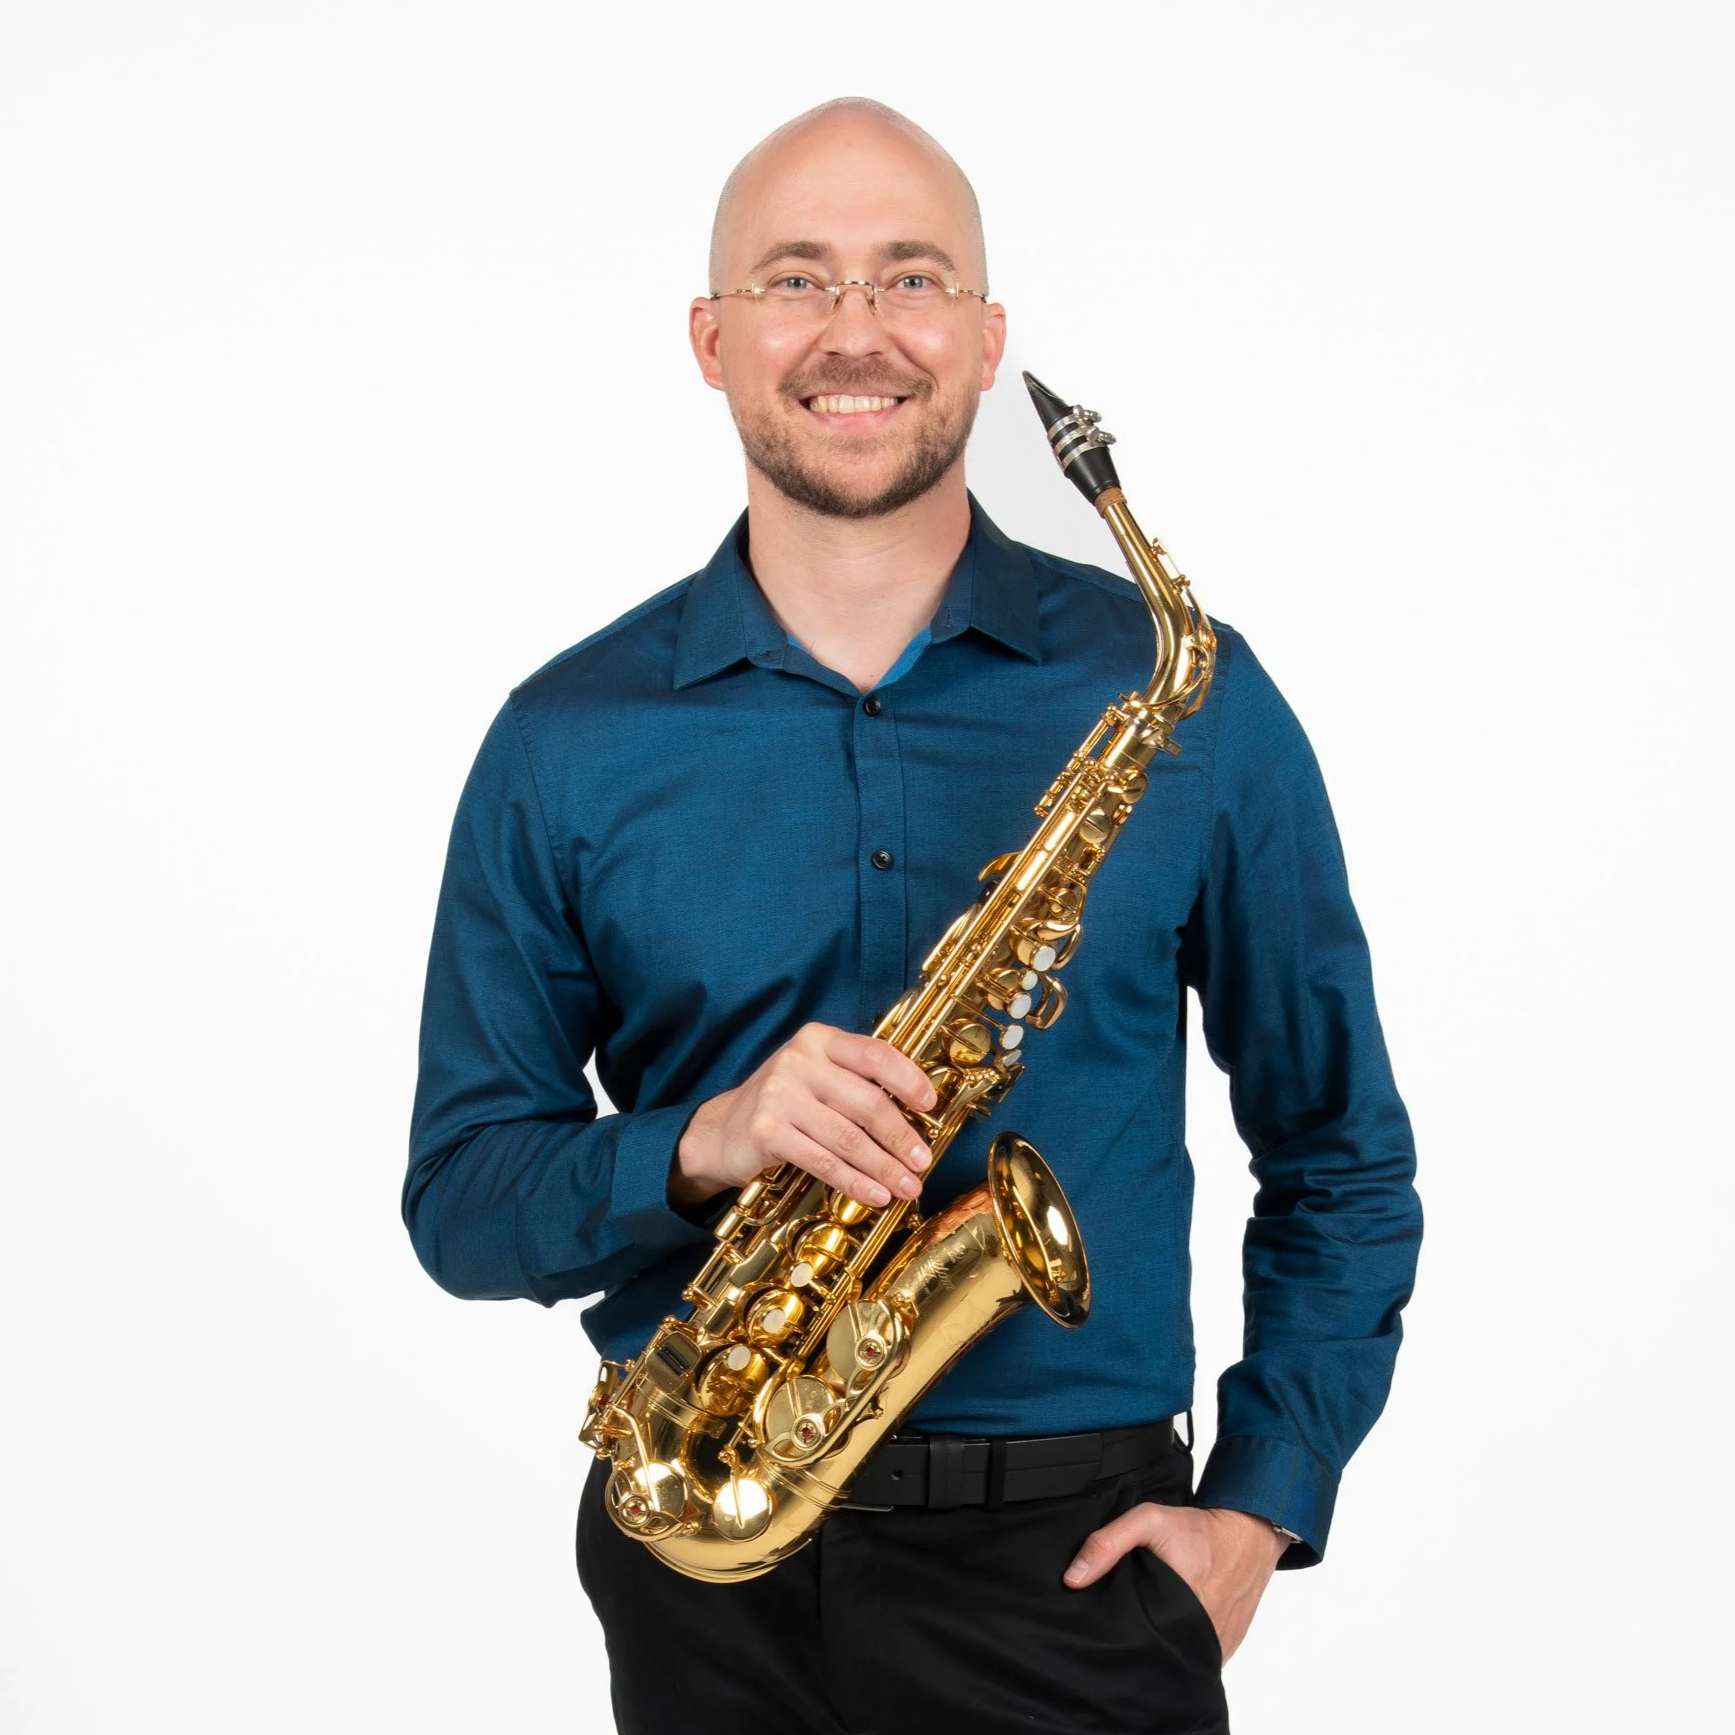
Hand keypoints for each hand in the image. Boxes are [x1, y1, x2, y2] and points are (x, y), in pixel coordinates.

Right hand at [669, 1022, 937, 1210]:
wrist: (722, 1130)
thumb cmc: (785, 1104)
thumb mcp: (817, 1076)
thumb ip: (857, 1082)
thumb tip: (917, 1115)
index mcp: (818, 1039)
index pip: (876, 1054)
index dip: (909, 1080)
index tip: (930, 1105)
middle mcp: (798, 1060)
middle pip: (867, 1103)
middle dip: (902, 1138)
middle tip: (922, 1162)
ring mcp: (780, 1095)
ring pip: (848, 1138)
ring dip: (884, 1167)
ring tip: (907, 1186)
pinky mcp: (768, 1131)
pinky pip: (823, 1162)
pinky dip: (854, 1182)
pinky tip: (875, 1194)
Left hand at [1063, 1504, 1285, 1664]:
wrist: (1249, 1534)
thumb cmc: (1200, 1530)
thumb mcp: (1149, 1521)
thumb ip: (1109, 1544)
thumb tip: (1074, 1579)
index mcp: (1177, 1612)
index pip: (1135, 1640)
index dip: (1116, 1634)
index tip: (1104, 1624)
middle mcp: (1199, 1637)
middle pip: (1154, 1653)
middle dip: (1137, 1642)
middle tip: (1125, 1623)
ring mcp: (1214, 1648)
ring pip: (1177, 1660)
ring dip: (1162, 1647)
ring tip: (1148, 1627)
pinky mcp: (1225, 1648)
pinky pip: (1198, 1659)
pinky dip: (1184, 1649)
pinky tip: (1172, 1630)